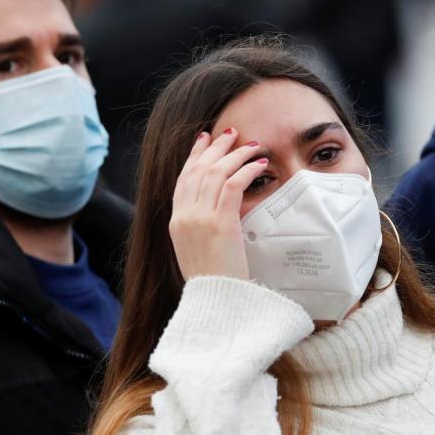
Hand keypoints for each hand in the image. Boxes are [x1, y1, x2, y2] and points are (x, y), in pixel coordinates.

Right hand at [169, 128, 266, 280]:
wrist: (215, 300)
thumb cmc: (214, 281)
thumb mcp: (197, 250)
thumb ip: (201, 226)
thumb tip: (217, 208)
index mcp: (176, 221)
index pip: (183, 178)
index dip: (194, 155)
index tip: (204, 139)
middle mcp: (184, 216)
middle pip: (198, 169)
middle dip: (215, 147)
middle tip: (230, 133)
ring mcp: (199, 218)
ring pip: (215, 173)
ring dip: (235, 155)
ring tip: (252, 145)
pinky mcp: (220, 223)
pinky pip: (232, 185)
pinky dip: (246, 171)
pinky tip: (259, 164)